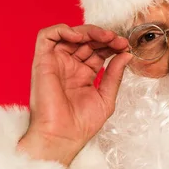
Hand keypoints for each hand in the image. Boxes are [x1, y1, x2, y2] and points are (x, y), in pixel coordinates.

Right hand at [18, 24, 132, 165]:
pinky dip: (62, 30)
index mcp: (83, 75)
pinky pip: (46, 36)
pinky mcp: (42, 61)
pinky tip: (80, 37)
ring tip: (105, 37)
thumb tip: (125, 54)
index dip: (111, 45)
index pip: (97, 50)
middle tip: (118, 41)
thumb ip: (114, 75)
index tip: (125, 47)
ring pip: (69, 34)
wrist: (62, 137)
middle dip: (104, 36)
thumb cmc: (80, 125)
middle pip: (86, 40)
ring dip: (88, 31)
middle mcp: (68, 67)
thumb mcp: (106, 97)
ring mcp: (55, 63)